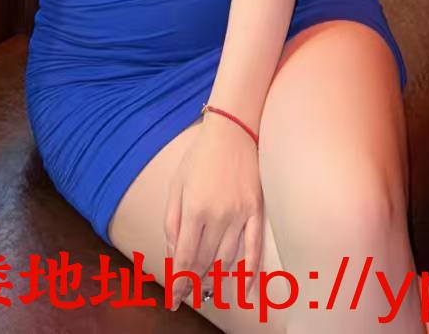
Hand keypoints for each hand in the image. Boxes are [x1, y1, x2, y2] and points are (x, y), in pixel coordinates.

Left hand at [163, 112, 263, 310]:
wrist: (233, 130)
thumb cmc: (200, 156)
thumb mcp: (177, 184)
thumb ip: (172, 221)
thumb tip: (174, 253)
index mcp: (194, 209)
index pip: (185, 257)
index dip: (179, 282)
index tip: (175, 299)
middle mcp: (218, 216)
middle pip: (205, 261)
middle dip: (194, 280)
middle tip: (187, 293)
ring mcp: (240, 215)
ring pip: (227, 259)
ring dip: (215, 276)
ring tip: (206, 287)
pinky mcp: (256, 211)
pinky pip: (254, 248)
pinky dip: (251, 272)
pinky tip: (247, 288)